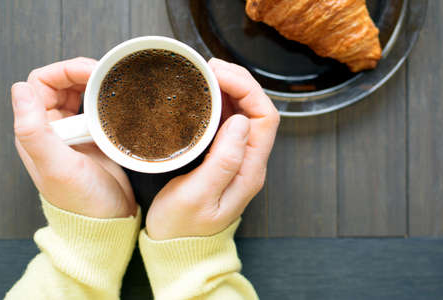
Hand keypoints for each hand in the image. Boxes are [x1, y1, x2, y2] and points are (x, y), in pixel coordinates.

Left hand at [11, 57, 136, 217]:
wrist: (109, 222)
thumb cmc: (82, 201)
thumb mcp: (57, 167)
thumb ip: (34, 131)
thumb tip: (19, 89)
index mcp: (36, 132)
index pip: (41, 83)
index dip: (64, 70)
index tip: (92, 71)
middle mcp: (54, 130)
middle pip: (62, 85)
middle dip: (82, 73)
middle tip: (107, 75)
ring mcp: (76, 134)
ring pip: (81, 96)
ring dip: (96, 86)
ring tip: (114, 86)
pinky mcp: (97, 140)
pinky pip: (99, 111)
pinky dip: (108, 102)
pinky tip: (120, 104)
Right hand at [146, 58, 279, 239]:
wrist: (177, 247)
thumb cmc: (183, 227)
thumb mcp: (198, 197)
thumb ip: (222, 161)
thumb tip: (239, 121)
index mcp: (249, 170)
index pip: (265, 117)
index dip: (247, 89)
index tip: (218, 75)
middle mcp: (248, 161)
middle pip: (257, 110)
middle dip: (239, 82)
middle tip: (209, 68)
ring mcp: (236, 159)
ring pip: (243, 113)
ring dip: (229, 89)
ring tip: (205, 75)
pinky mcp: (221, 157)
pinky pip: (226, 122)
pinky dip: (217, 103)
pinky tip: (203, 95)